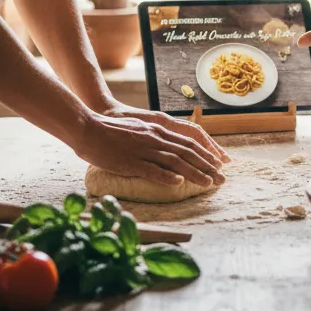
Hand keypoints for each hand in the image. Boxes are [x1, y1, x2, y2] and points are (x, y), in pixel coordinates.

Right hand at [74, 103, 229, 186]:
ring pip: (175, 161)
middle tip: (222, 179)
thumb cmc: (110, 131)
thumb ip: (153, 139)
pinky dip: (166, 175)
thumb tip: (168, 152)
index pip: (188, 141)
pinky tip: (178, 183)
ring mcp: (143, 149)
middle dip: (207, 165)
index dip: (206, 153)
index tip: (219, 164)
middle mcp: (154, 137)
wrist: (87, 127)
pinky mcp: (129, 161)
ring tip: (208, 183)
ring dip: (194, 172)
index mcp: (157, 130)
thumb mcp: (138, 130)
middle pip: (187, 151)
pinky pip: (151, 169)